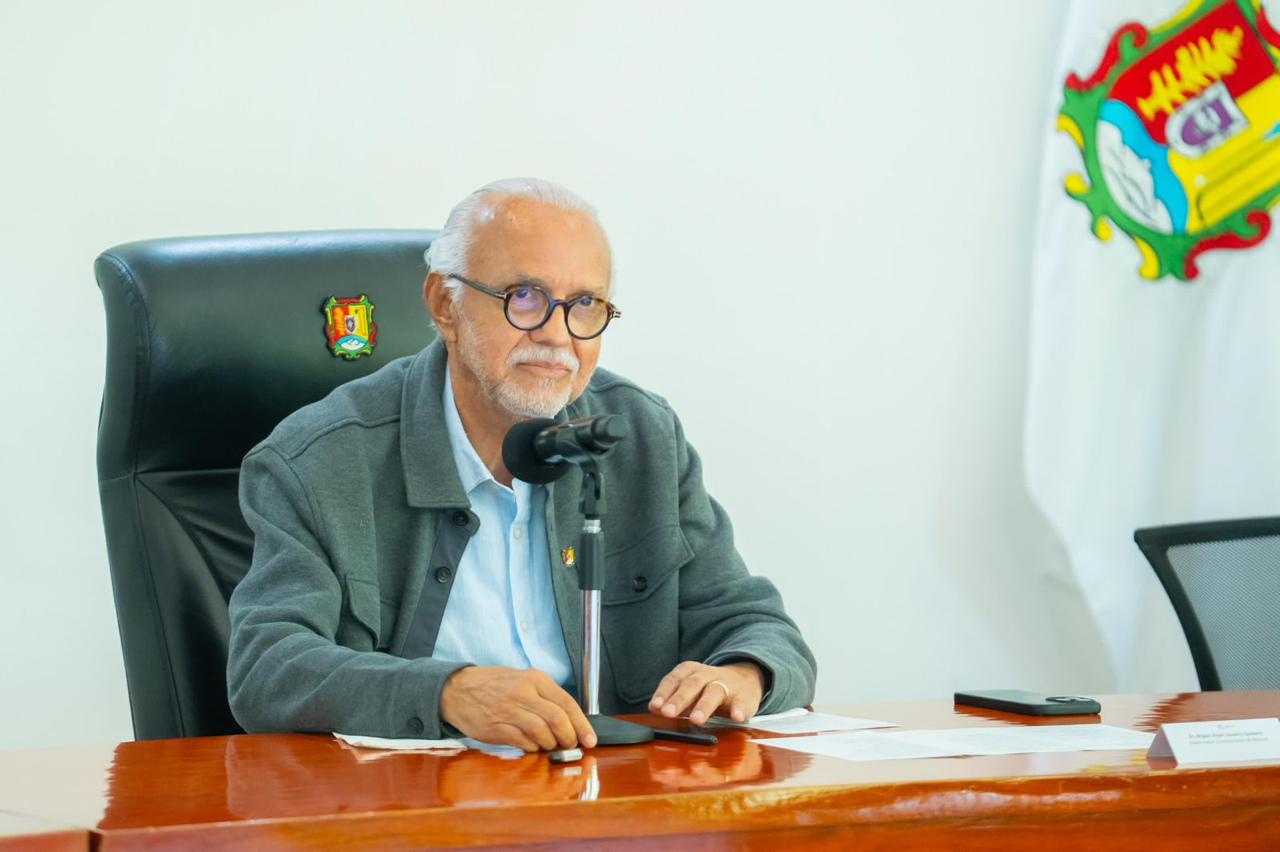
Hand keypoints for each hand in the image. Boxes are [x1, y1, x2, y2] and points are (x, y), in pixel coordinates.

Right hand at [440, 666, 597, 751]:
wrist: (457, 690)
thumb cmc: (492, 685)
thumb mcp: (522, 678)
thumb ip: (544, 695)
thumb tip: (569, 719)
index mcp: (534, 679)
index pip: (567, 703)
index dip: (582, 724)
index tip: (590, 738)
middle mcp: (524, 693)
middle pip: (558, 720)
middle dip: (570, 738)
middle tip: (571, 745)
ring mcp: (509, 712)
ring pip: (542, 734)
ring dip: (552, 745)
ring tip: (551, 746)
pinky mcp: (497, 729)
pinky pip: (524, 743)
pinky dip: (534, 748)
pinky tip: (533, 746)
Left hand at [648, 661, 764, 724]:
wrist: (745, 680)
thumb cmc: (709, 689)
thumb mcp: (690, 690)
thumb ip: (673, 698)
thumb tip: (654, 708)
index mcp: (691, 671)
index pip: (674, 679)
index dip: (664, 692)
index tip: (655, 706)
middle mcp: (708, 675)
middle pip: (692, 684)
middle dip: (679, 699)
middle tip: (668, 713)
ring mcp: (727, 685)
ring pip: (714, 692)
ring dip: (704, 705)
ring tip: (696, 719)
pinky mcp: (743, 698)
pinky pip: (741, 703)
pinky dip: (738, 709)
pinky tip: (736, 717)